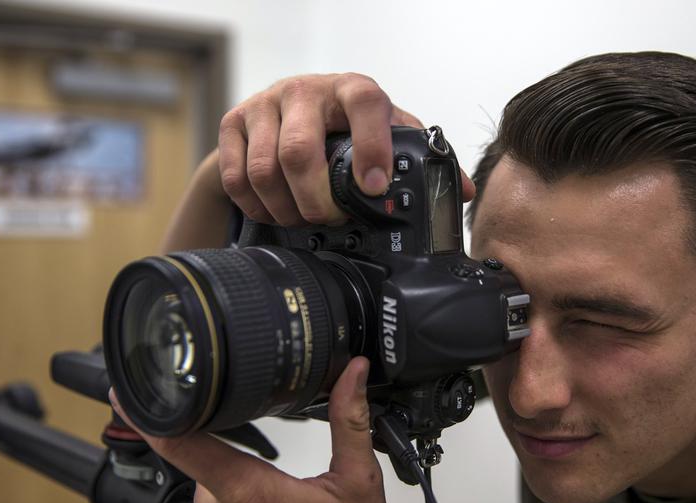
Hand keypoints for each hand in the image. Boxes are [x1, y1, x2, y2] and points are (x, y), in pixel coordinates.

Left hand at [109, 357, 393, 502]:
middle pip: (207, 468)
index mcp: (250, 495)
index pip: (183, 446)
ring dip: (235, 496)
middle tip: (279, 488)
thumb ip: (348, 420)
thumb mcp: (359, 483)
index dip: (151, 416)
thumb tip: (352, 373)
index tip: (128, 394)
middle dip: (237, 466)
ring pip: (209, 498)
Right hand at [218, 72, 475, 225]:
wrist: (283, 112)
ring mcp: (264, 105)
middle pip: (300, 152)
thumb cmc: (343, 126)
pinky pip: (237, 178)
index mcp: (352, 90)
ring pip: (265, 170)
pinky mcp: (233, 123)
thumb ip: (418, 157)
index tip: (375, 187)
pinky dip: (258, 206)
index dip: (372, 146)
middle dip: (317, 201)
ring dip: (286, 209)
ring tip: (303, 220)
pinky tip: (276, 212)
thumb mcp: (384, 132)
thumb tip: (462, 192)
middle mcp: (305, 91)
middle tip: (330, 220)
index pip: (366, 104)